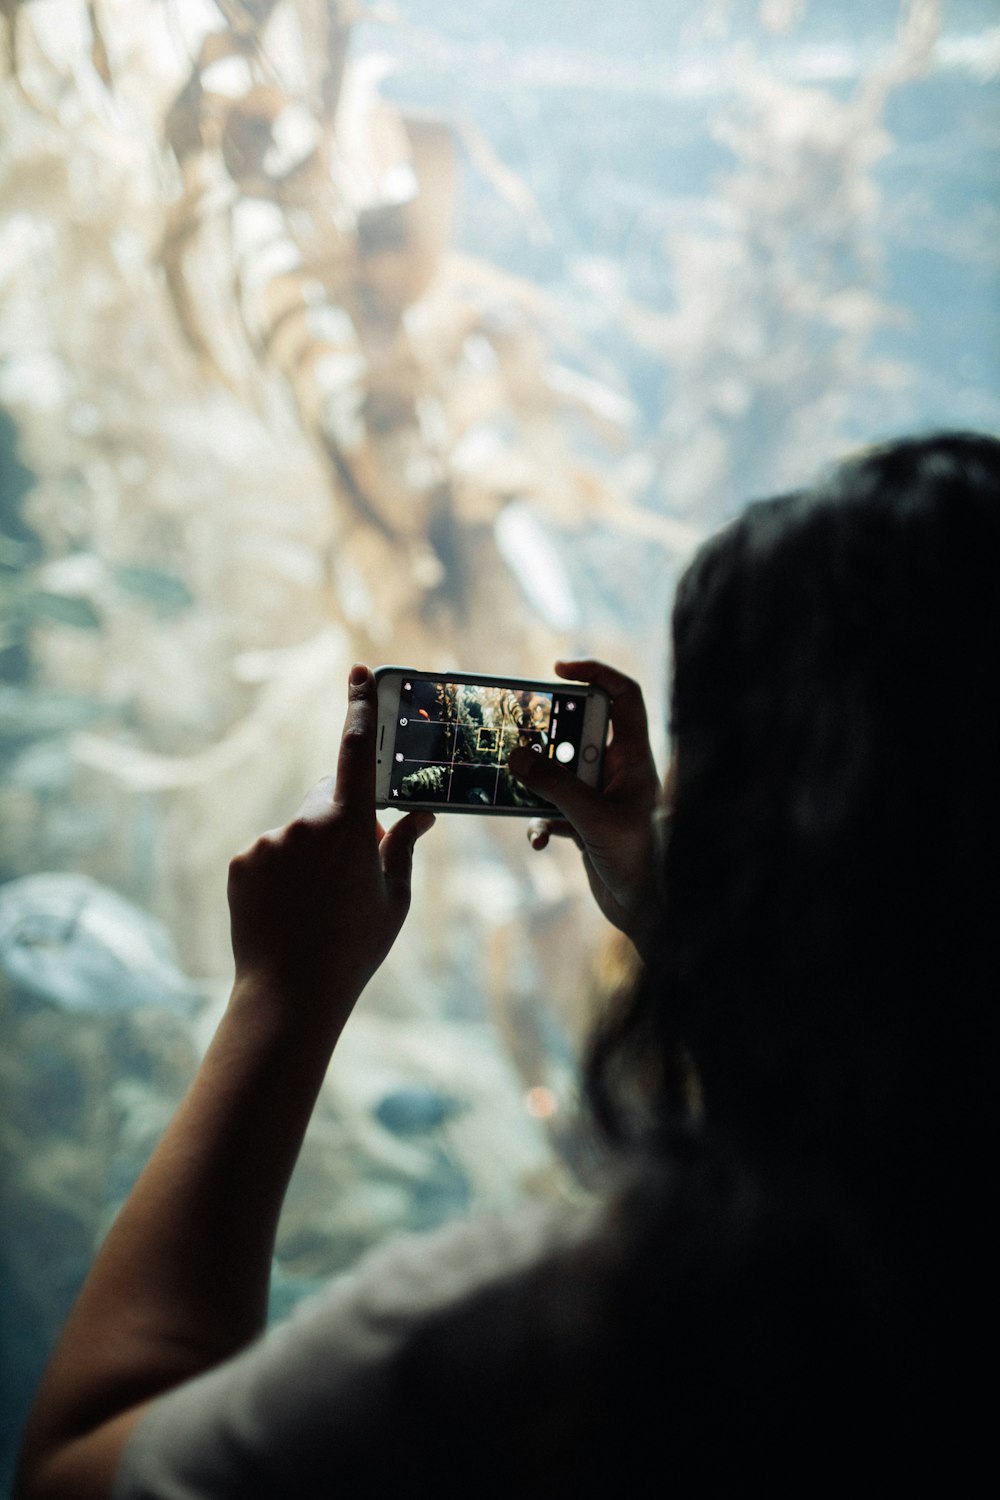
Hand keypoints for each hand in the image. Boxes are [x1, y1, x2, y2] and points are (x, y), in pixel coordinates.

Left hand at [227, 664, 434, 1021]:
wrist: (289, 994)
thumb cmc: (354, 948)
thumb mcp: (393, 897)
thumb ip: (402, 845)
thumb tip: (419, 814)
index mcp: (348, 826)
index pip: (355, 750)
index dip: (358, 708)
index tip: (355, 672)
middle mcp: (303, 823)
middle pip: (328, 796)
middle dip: (342, 816)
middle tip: (355, 865)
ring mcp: (267, 841)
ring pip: (298, 829)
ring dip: (311, 850)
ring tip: (318, 904)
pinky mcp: (241, 860)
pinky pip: (270, 852)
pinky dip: (282, 870)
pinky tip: (290, 909)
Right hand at [508, 660, 660, 944]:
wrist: (642, 911)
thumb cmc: (634, 860)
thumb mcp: (591, 818)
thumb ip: (554, 786)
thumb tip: (517, 755)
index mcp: (633, 757)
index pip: (624, 697)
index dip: (597, 673)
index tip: (560, 669)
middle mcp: (618, 771)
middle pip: (580, 731)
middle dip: (549, 734)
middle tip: (521, 732)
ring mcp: (601, 795)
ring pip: (560, 771)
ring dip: (537, 782)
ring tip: (515, 783)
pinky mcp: (585, 820)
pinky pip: (552, 808)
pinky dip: (539, 820)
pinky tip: (538, 841)